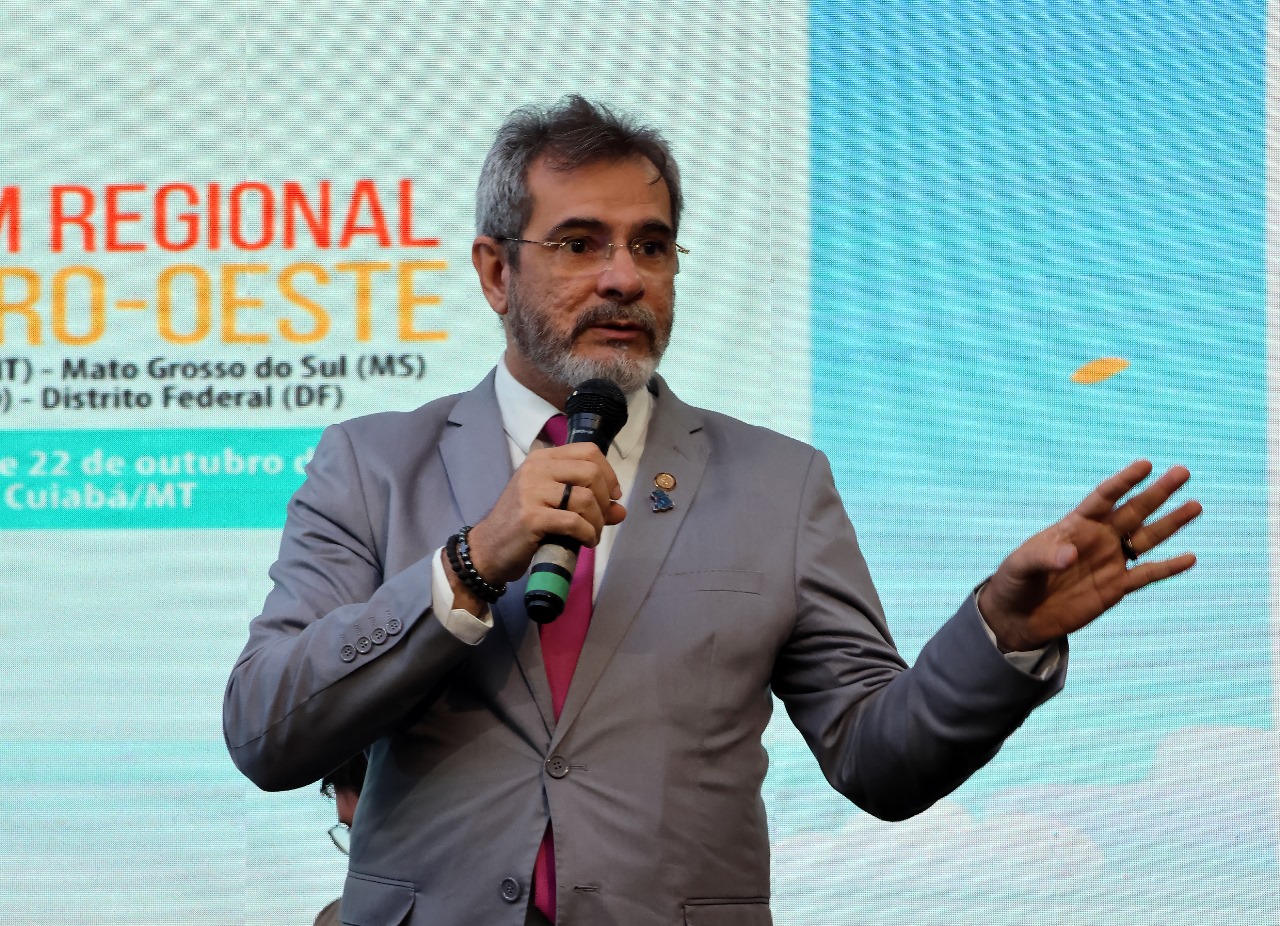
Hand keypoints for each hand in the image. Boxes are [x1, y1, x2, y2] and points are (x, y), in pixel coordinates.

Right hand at [464, 444, 625, 584]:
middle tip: (600, 518)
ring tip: (591, 534)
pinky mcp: (531, 517)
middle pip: (591, 472)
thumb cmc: (522, 524)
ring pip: (585, 498)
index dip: (609, 473)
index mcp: (543, 458)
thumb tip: (621, 510)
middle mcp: (536, 469)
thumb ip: (589, 504)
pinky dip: (587, 534)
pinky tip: (585, 542)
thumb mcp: (555, 506)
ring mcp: (532, 492)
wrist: (488, 548)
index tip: (612, 495)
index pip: (589, 451)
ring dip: (596, 521)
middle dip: (604, 499)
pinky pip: (574, 522)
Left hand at [979, 460, 1201, 651]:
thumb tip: (1071, 555)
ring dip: (1171, 523)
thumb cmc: (1015, 582)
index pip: (1103, 498)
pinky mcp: (1115, 588)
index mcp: (1074, 526)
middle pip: (1133, 511)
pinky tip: (1190, 558)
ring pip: (1146, 538)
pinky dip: (1168, 568)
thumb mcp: (1022, 566)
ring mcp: (1109, 562)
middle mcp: (1097, 539)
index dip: (1123, 482)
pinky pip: (1147, 575)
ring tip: (1195, 505)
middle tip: (1183, 472)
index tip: (1146, 464)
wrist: (1018, 617)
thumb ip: (1045, 556)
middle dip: (1157, 493)